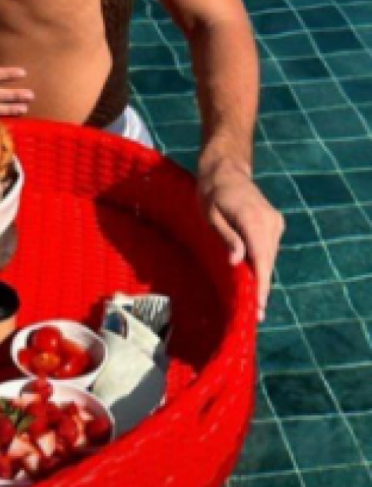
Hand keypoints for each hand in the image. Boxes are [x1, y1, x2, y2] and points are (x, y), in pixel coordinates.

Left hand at [197, 154, 284, 321]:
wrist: (226, 169)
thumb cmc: (211, 192)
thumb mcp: (211, 214)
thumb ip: (226, 236)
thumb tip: (238, 261)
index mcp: (253, 219)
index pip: (261, 258)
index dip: (261, 285)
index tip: (260, 308)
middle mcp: (270, 221)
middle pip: (268, 261)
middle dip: (262, 288)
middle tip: (255, 317)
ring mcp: (275, 221)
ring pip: (270, 256)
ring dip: (263, 277)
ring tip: (256, 304)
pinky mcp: (275, 222)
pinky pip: (269, 248)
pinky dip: (263, 263)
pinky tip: (255, 280)